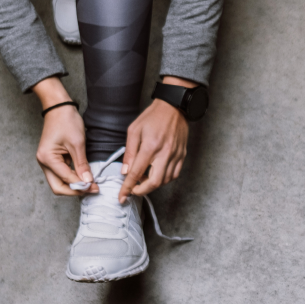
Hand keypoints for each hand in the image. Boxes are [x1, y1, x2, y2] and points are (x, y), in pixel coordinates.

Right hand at [33, 77, 96, 195]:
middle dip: (74, 191)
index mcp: (47, 159)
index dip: (81, 186)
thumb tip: (87, 182)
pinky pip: (61, 173)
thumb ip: (82, 164)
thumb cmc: (66, 121)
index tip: (95, 187)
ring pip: (59, 181)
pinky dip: (72, 177)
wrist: (59, 107)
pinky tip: (83, 176)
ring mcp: (47, 161)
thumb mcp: (77, 143)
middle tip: (91, 190)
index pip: (65, 179)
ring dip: (73, 185)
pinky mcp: (52, 158)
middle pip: (58, 186)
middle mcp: (43, 162)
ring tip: (90, 184)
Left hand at [118, 77, 192, 203]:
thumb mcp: (134, 130)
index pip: (137, 173)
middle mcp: (165, 153)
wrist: (174, 106)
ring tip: (144, 177)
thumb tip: (125, 171)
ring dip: (153, 184)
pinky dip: (164, 179)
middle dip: (142, 191)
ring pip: (165, 180)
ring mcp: (176, 155)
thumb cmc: (153, 116)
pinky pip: (174, 174)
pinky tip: (157, 173)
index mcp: (150, 146)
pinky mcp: (182, 154)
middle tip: (134, 188)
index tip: (122, 197)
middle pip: (154, 182)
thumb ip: (129, 152)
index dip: (128, 187)